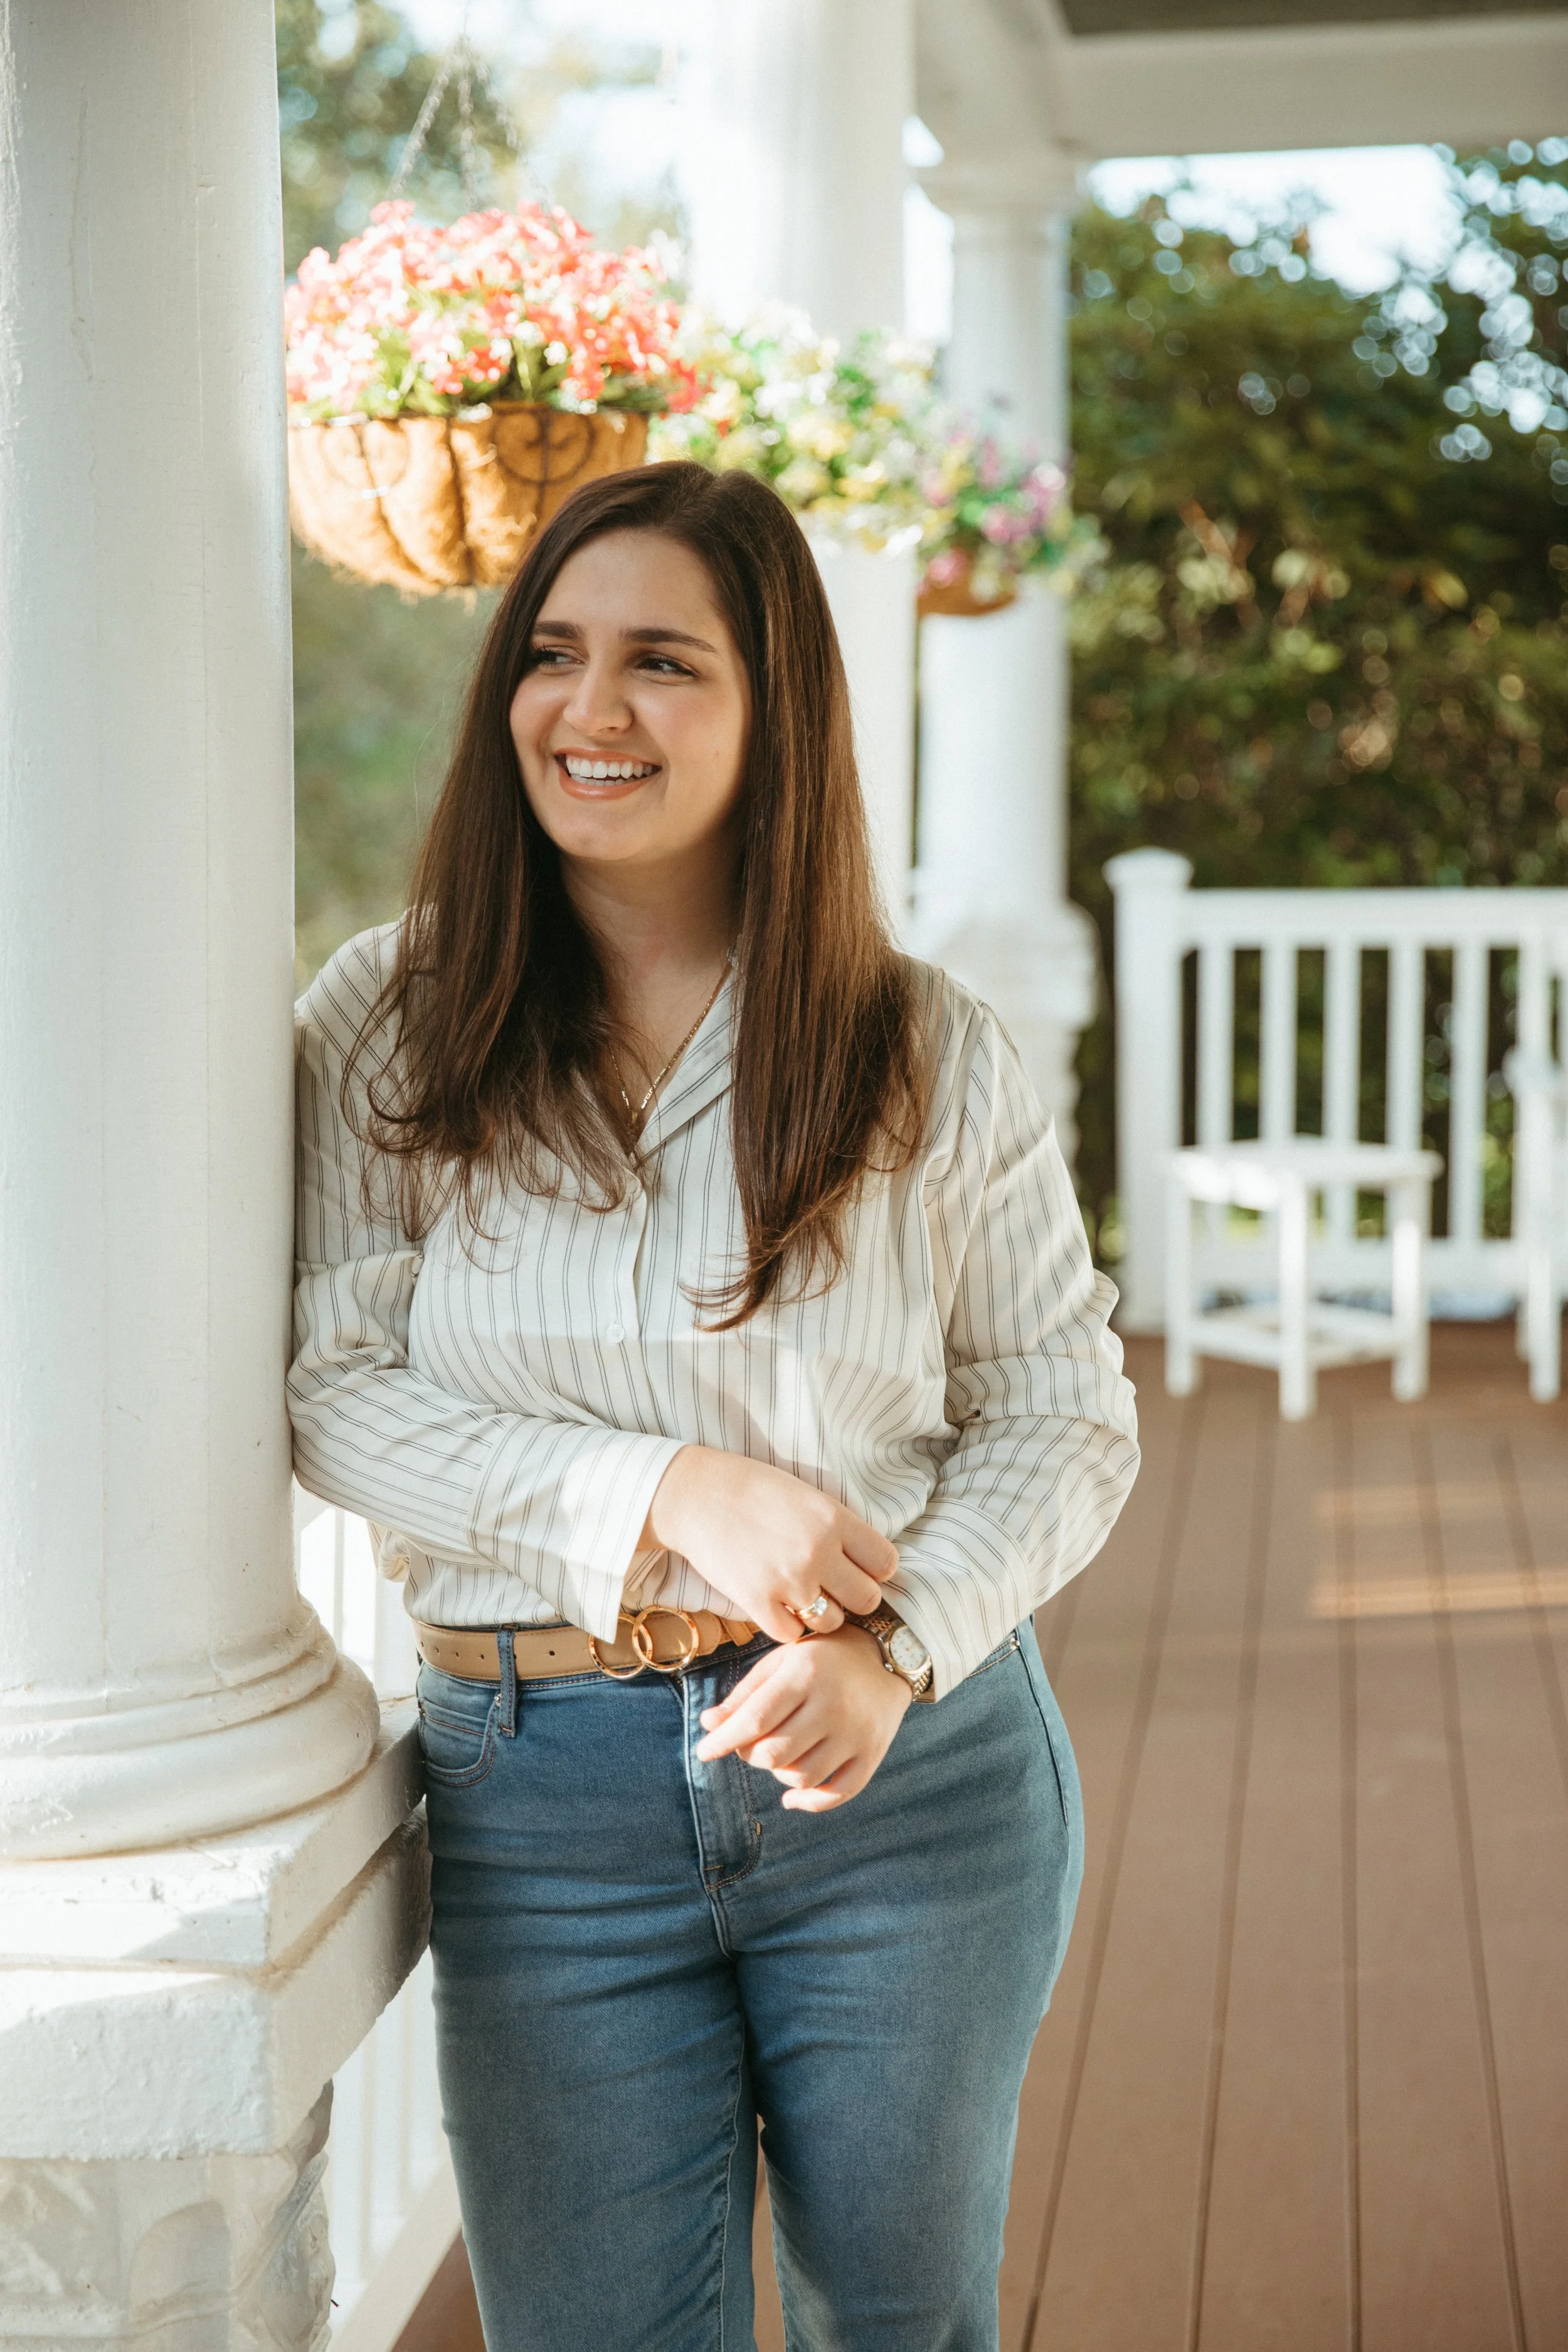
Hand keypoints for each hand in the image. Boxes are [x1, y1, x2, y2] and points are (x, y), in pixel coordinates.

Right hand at [643, 1447, 895, 1644]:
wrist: (696, 1495)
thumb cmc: (754, 1492)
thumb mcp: (808, 1496)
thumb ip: (841, 1530)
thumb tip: (871, 1566)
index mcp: (834, 1519)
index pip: (886, 1563)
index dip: (873, 1570)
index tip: (857, 1568)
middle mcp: (818, 1551)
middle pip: (866, 1599)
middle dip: (852, 1597)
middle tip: (831, 1588)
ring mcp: (788, 1580)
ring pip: (832, 1622)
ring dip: (820, 1614)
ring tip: (800, 1594)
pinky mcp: (758, 1603)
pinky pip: (793, 1634)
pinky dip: (787, 1625)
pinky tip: (776, 1605)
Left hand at [694, 1626, 910, 1811]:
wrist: (888, 1656)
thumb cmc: (823, 1657)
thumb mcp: (782, 1661)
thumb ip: (746, 1693)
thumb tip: (708, 1724)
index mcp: (806, 1674)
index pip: (755, 1719)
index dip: (723, 1740)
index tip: (704, 1752)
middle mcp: (833, 1705)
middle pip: (774, 1753)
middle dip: (749, 1755)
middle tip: (747, 1745)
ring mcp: (856, 1733)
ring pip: (801, 1776)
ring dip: (778, 1773)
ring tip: (778, 1755)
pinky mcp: (872, 1754)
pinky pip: (837, 1793)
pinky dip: (810, 1802)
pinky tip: (792, 1797)